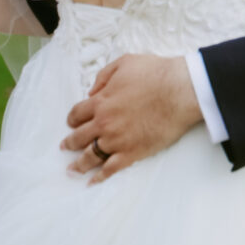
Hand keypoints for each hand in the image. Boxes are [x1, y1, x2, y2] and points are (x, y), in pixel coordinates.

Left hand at [60, 54, 201, 181]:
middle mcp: (104, 123)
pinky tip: (92, 182)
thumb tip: (92, 91)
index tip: (72, 123)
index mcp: (101, 101)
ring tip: (72, 169)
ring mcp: (117, 140)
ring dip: (79, 163)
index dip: (72, 119)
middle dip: (70, 142)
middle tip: (65, 146)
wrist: (179, 91)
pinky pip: (110, 168)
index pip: (77, 113)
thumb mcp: (124, 63)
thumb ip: (104, 76)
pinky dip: (100, 177)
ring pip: (90, 156)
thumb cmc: (155, 73)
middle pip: (79, 137)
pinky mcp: (132, 152)